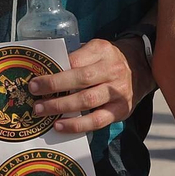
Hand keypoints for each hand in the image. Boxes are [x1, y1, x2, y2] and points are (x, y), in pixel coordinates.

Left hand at [26, 37, 148, 132]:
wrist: (142, 68)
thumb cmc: (108, 60)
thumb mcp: (95, 49)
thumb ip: (75, 58)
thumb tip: (44, 72)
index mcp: (102, 50)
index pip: (75, 60)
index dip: (55, 71)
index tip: (35, 78)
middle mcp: (112, 70)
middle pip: (81, 79)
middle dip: (54, 86)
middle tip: (33, 92)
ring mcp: (118, 92)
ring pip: (87, 101)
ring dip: (61, 107)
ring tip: (41, 110)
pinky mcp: (121, 111)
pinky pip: (97, 121)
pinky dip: (77, 125)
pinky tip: (60, 125)